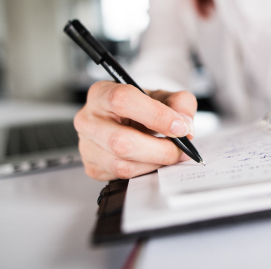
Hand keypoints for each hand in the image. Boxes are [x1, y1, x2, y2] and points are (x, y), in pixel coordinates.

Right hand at [74, 81, 196, 180]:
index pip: (123, 100)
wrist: (127, 120)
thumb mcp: (164, 96)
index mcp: (102, 93)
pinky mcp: (91, 167)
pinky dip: (144, 171)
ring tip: (169, 154)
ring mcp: (86, 145)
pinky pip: (120, 177)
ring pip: (121, 164)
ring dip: (154, 163)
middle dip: (159, 149)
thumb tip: (184, 126)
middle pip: (120, 141)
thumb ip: (180, 103)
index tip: (179, 127)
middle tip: (180, 149)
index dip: (155, 115)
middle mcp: (88, 119)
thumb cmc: (142, 106)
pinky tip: (153, 160)